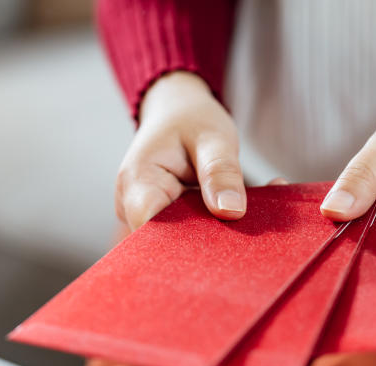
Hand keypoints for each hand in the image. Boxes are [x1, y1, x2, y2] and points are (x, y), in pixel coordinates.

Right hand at [116, 71, 245, 229]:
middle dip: (204, 242)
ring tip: (241, 215)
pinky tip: (231, 214)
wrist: (176, 112)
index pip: (151, 232)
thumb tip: (231, 212)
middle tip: (245, 227)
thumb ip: (221, 172)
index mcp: (137, 181)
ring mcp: (142, 217)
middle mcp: (131, 205)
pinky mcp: (158, 222)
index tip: (224, 236)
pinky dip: (208, 229)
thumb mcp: (214, 137)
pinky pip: (182, 235)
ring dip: (210, 236)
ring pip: (175, 243)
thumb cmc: (191, 120)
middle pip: (164, 243)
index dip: (185, 243)